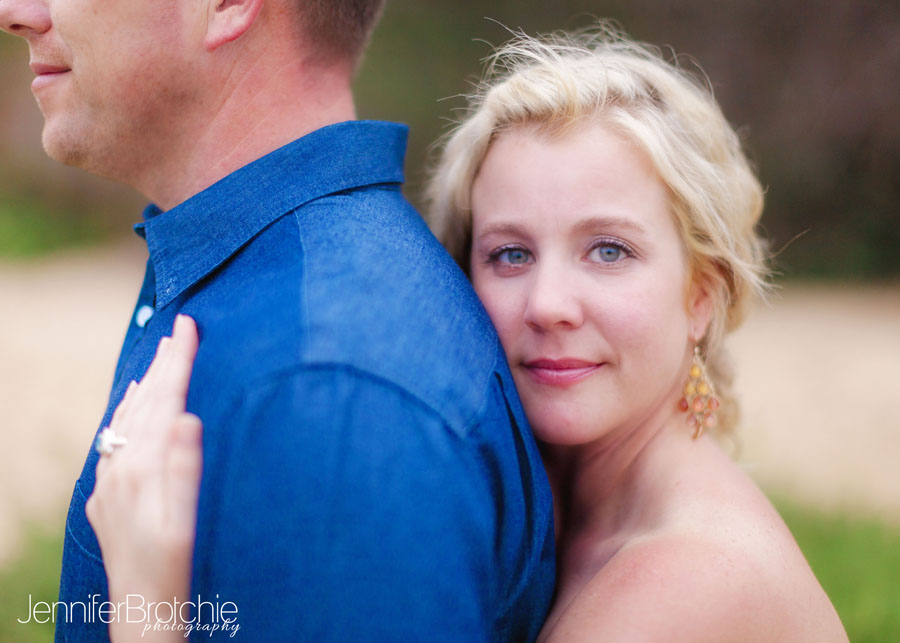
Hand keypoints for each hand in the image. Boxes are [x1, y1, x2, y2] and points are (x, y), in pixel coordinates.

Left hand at [86, 314, 202, 641]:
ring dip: (145, 385)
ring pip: (126, 420)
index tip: (189, 326)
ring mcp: (109, 484)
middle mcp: (119, 470)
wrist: (142, 613)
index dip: (179, 361)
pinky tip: (132, 408)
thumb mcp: (184, 520)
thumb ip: (184, 468)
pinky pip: (115, 441)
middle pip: (144, 404)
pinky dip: (128, 414)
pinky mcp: (106, 498)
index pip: (165, 401)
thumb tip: (187, 416)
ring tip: (158, 358)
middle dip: (163, 364)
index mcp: (142, 469)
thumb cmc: (173, 569)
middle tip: (179, 329)